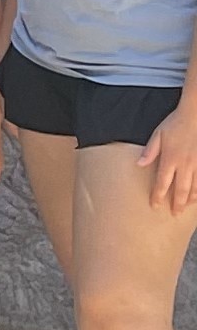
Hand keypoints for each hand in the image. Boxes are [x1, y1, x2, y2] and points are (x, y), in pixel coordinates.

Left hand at [140, 105, 196, 220]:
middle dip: (177, 203)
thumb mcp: (158, 135)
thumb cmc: (175, 124)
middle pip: (180, 190)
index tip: (155, 205)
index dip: (158, 196)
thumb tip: (139, 164)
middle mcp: (185, 165)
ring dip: (190, 199)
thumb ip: (150, 151)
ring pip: (195, 187)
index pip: (162, 182)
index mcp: (170, 159)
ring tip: (186, 207)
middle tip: (174, 214)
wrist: (195, 115)